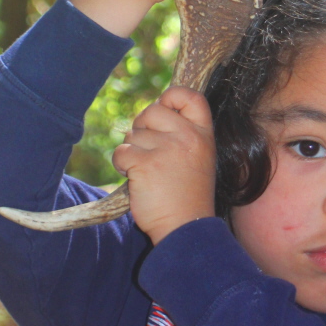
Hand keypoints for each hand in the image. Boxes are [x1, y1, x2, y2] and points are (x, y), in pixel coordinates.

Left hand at [112, 86, 215, 243]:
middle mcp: (188, 137)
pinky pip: (121, 152)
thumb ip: (182, 135)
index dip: (171, 96)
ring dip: (132, 151)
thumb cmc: (188, 196)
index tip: (163, 110)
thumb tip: (151, 113)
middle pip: (152, 110)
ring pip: (133, 134)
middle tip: (148, 151)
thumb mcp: (199, 158)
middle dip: (142, 128)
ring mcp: (167, 149)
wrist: (186, 229)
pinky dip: (122, 166)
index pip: (190, 96)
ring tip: (146, 173)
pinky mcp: (146, 164)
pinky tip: (135, 180)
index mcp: (204, 135)